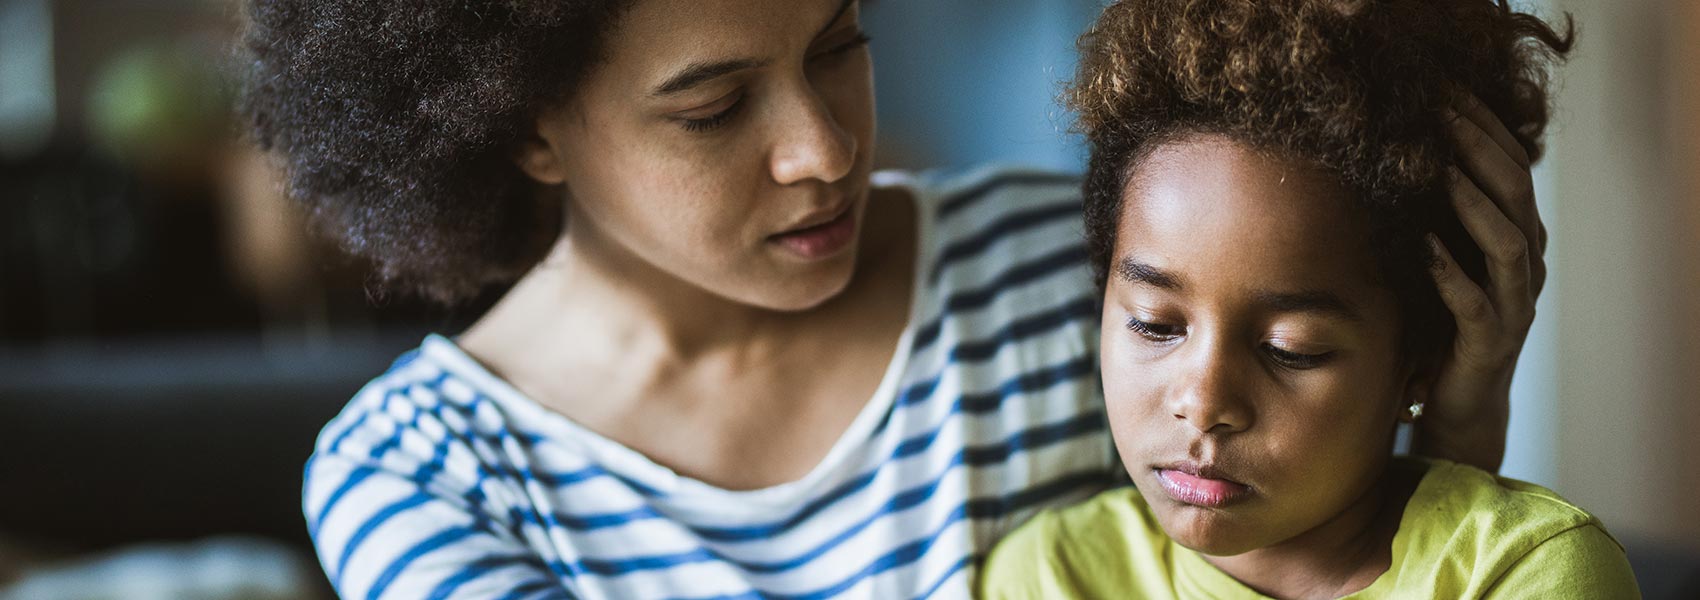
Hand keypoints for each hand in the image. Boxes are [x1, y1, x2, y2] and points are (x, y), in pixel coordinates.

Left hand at [1414, 94, 1546, 471]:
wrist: (1454, 402)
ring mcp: (1511, 307)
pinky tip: (1423, 244)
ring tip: (1440, 169)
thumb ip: (1430, 212)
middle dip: (1479, 149)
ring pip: (1507, 244)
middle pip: (1516, 194)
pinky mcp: (1487, 344)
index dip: (1485, 128)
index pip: (1512, 169)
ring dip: (1473, 202)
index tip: (1448, 91)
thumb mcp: (1437, 256)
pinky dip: (1450, 272)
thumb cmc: (1438, 321)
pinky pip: (1474, 305)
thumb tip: (1388, 155)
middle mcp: (1524, 267)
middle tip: (1443, 114)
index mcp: (1516, 239)